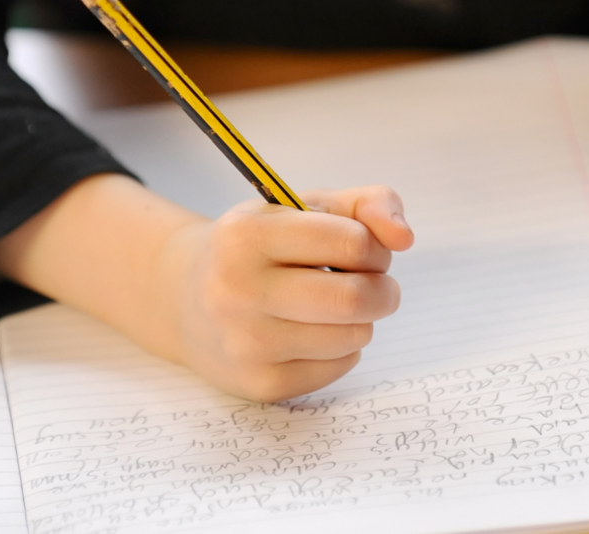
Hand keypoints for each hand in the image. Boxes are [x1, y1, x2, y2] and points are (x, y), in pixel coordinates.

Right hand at [0, 176, 412, 402]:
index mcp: (247, 234)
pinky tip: (314, 333)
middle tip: (375, 285)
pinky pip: (338, 367)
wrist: (184, 300)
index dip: (374, 247)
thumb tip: (404, 238)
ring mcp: (245, 343)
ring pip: (353, 337)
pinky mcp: (260, 384)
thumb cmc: (260, 248)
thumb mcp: (303, 208)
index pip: (351, 241)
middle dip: (382, 290)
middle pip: (354, 298)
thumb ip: (367, 205)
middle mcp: (237, 289)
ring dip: (362, 320)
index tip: (366, 250)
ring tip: (337, 307)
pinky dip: (342, 349)